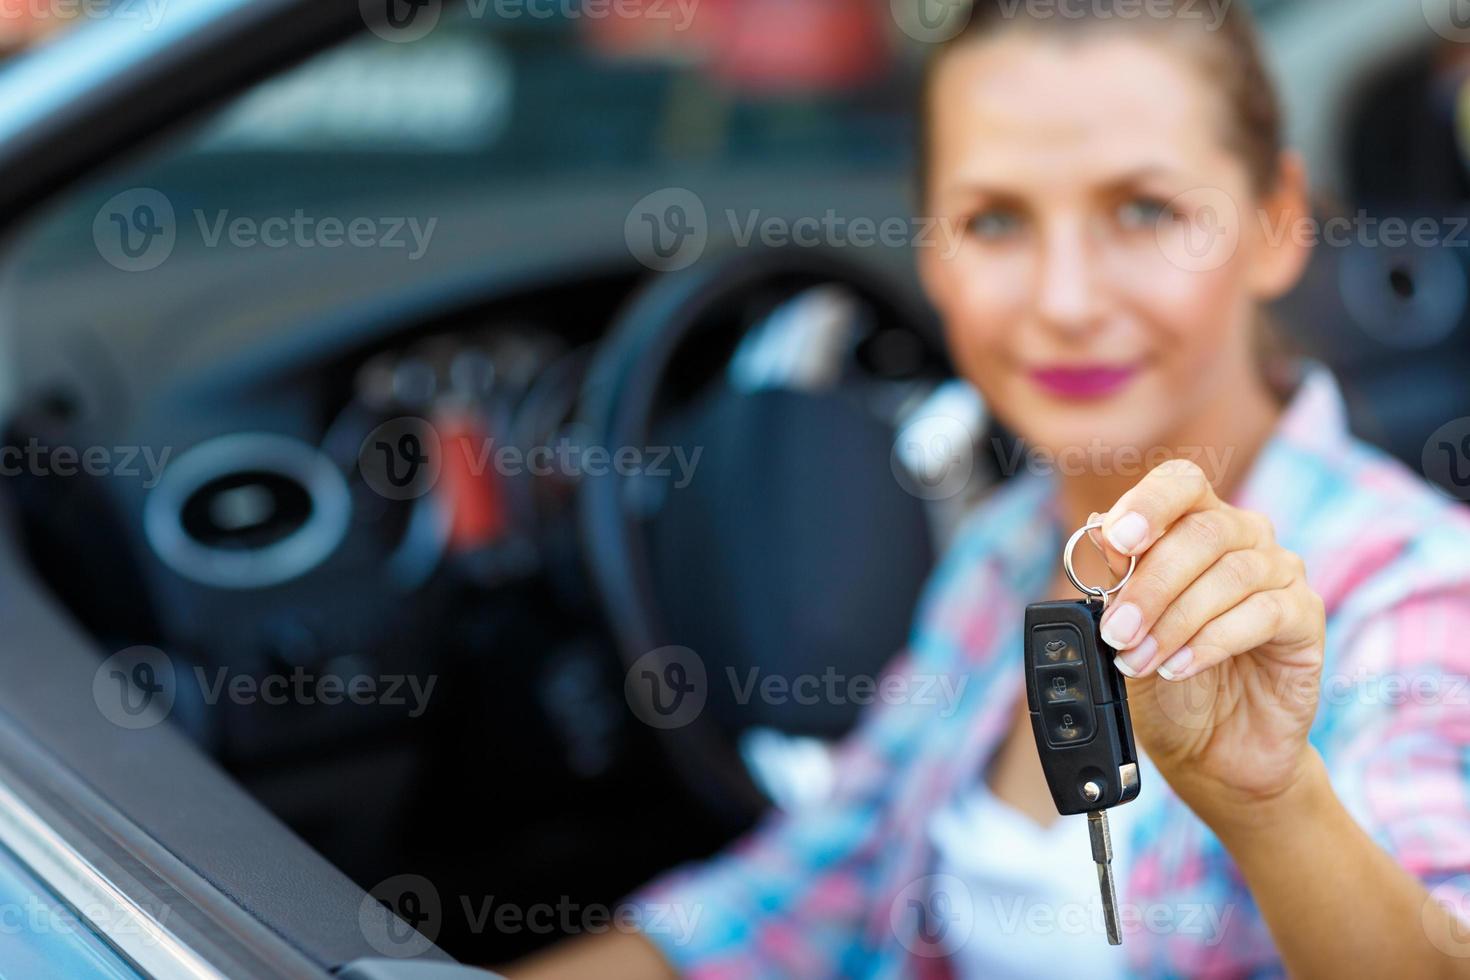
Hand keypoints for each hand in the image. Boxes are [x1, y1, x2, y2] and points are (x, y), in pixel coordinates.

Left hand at [1093, 460, 1325, 824]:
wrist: (1211, 748)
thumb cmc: (1164, 679)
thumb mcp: (1123, 630)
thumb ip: (1114, 583)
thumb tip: (1097, 537)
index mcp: (1194, 523)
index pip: (1180, 483)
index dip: (1149, 503)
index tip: (1117, 540)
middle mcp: (1243, 537)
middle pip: (1202, 531)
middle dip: (1150, 585)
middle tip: (1117, 632)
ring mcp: (1280, 573)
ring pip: (1230, 574)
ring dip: (1175, 621)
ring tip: (1141, 660)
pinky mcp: (1306, 617)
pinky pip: (1264, 613)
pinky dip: (1212, 641)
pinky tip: (1182, 667)